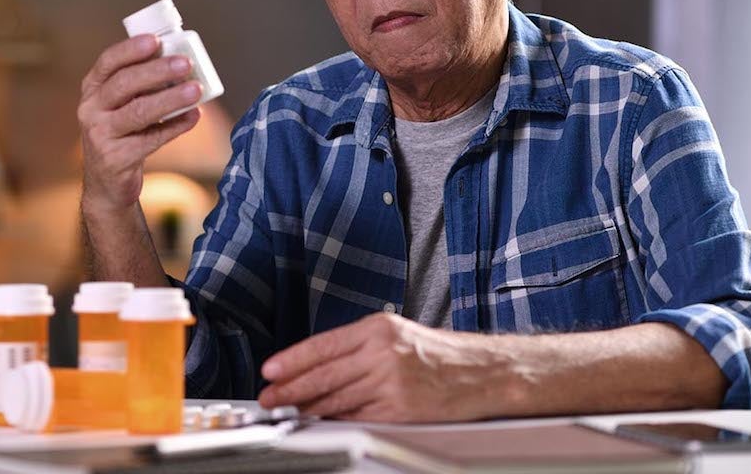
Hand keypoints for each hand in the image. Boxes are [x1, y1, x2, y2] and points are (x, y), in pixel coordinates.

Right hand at [77, 34, 202, 209]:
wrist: (107, 183)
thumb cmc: (123, 134)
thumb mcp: (121, 106)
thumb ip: (143, 85)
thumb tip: (182, 64)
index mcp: (92, 89)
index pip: (108, 62)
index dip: (131, 49)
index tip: (156, 40)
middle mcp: (90, 110)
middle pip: (124, 84)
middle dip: (157, 71)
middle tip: (185, 64)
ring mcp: (100, 135)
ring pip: (138, 112)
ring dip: (171, 99)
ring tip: (196, 90)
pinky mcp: (115, 159)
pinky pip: (151, 139)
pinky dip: (175, 127)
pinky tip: (193, 117)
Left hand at [257, 313, 521, 422]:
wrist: (481, 372)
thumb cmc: (439, 354)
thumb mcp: (396, 334)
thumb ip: (358, 346)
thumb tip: (318, 364)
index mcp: (377, 329)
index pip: (323, 345)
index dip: (292, 359)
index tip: (270, 370)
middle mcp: (382, 353)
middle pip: (324, 374)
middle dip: (291, 388)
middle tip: (269, 396)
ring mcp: (391, 383)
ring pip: (337, 398)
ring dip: (308, 407)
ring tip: (288, 412)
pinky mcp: (400, 410)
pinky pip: (358, 417)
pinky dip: (337, 420)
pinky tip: (322, 422)